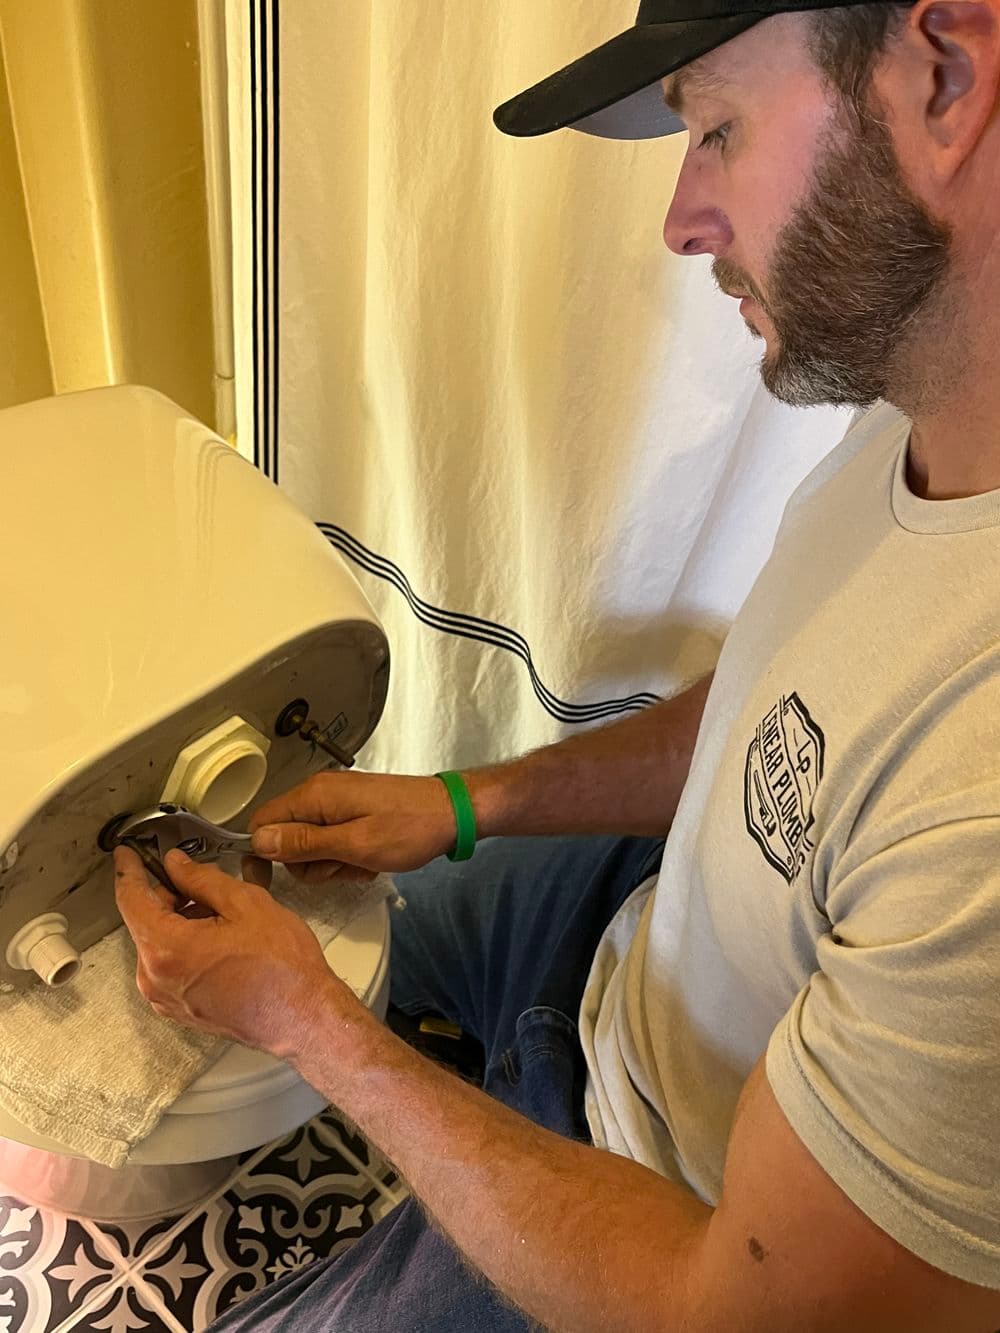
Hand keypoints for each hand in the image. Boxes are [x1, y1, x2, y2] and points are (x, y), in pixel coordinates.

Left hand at [113, 844, 360, 1057]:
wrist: (303, 1018)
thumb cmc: (282, 969)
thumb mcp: (246, 904)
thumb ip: (202, 878)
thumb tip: (177, 865)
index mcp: (166, 949)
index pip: (131, 898)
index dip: (129, 869)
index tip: (126, 853)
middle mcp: (156, 979)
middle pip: (147, 920)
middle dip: (171, 895)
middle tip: (204, 879)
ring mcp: (166, 999)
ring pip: (161, 942)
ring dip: (182, 921)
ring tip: (225, 915)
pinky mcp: (181, 1009)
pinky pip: (171, 966)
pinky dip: (187, 945)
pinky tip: (222, 939)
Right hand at [248, 771, 456, 882]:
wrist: (452, 813)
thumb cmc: (408, 829)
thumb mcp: (354, 844)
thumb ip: (304, 844)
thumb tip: (257, 841)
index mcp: (314, 796)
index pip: (261, 823)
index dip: (260, 855)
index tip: (270, 883)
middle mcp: (320, 793)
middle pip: (285, 839)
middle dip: (309, 864)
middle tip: (343, 866)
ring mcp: (337, 802)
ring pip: (311, 845)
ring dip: (332, 864)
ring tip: (362, 863)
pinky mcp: (353, 812)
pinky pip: (333, 841)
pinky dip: (347, 856)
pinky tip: (371, 859)